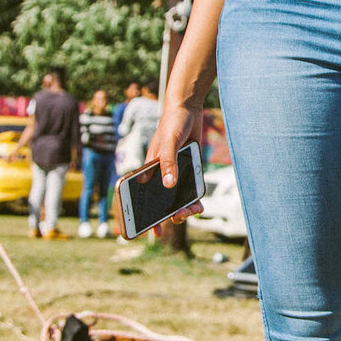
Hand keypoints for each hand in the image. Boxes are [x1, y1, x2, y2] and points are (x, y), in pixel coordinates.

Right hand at [146, 101, 202, 232]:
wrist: (189, 109)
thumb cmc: (173, 123)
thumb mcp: (169, 142)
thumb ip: (168, 162)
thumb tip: (168, 184)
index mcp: (148, 169)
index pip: (141, 196)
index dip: (143, 215)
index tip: (149, 231)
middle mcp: (160, 174)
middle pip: (161, 201)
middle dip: (169, 214)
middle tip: (179, 217)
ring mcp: (174, 172)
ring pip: (176, 198)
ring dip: (183, 209)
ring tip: (193, 212)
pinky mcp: (188, 169)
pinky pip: (189, 189)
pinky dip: (193, 199)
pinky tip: (198, 205)